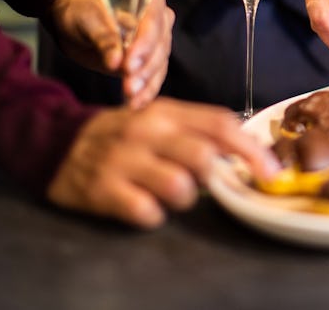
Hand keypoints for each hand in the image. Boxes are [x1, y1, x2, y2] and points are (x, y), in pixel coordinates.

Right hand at [47, 98, 280, 228]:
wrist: (57, 141)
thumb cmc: (124, 134)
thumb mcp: (159, 119)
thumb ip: (199, 129)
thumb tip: (246, 150)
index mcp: (166, 112)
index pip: (220, 124)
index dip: (251, 149)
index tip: (271, 171)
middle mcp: (146, 131)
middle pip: (202, 156)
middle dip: (214, 177)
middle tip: (207, 183)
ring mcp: (122, 160)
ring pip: (178, 187)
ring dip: (185, 199)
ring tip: (171, 194)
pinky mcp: (102, 190)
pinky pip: (146, 213)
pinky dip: (153, 216)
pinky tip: (144, 205)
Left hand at [49, 0, 174, 107]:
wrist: (76, 24)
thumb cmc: (81, 12)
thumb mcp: (87, 19)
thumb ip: (104, 37)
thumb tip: (115, 60)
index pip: (154, 22)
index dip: (144, 44)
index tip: (128, 64)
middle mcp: (160, 20)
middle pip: (159, 47)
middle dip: (144, 69)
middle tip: (128, 86)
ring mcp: (157, 43)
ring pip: (159, 65)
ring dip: (145, 84)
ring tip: (130, 98)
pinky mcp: (150, 63)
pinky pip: (153, 79)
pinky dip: (145, 93)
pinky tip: (135, 104)